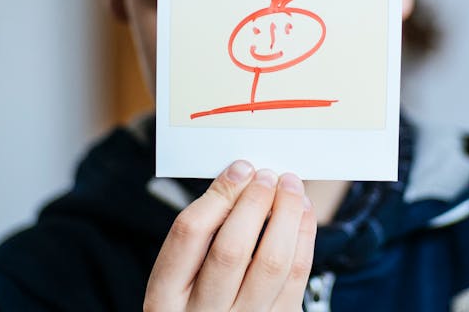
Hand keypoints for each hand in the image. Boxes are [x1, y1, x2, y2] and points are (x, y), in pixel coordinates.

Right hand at [144, 161, 316, 310]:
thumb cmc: (196, 300)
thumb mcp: (177, 276)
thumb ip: (201, 233)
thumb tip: (240, 179)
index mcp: (164, 297)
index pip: (189, 234)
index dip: (218, 195)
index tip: (239, 169)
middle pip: (231, 249)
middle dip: (254, 202)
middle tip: (267, 175)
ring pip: (272, 262)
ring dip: (287, 215)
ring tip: (290, 187)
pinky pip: (297, 277)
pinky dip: (304, 237)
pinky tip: (302, 215)